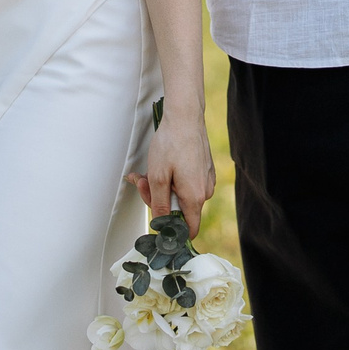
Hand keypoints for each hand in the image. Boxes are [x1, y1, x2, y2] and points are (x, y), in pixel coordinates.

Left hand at [134, 106, 216, 233]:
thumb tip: (161, 226)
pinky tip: (161, 166)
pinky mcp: (204, 170)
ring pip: (180, 194)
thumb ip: (159, 205)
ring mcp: (206, 179)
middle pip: (179, 209)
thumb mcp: (158, 177)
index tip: (155, 223)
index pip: (189, 230)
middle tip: (143, 182)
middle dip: (157, 199)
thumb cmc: (172, 144)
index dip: (171, 232)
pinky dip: (171, 178)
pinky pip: (186, 183)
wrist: (185, 117)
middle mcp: (204, 191)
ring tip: (148, 171)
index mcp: (194, 197)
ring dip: (162, 187)